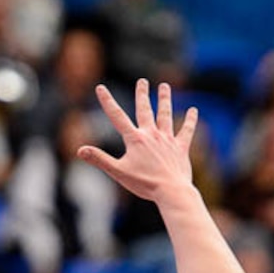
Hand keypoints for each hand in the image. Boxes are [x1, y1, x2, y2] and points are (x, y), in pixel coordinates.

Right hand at [77, 78, 197, 202]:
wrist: (171, 191)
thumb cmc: (144, 184)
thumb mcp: (118, 172)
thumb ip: (99, 159)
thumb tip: (80, 150)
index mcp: (134, 139)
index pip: (117, 116)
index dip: (107, 102)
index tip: (100, 88)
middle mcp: (151, 134)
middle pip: (145, 110)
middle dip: (142, 94)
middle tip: (142, 81)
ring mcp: (167, 140)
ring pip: (166, 115)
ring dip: (164, 100)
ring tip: (164, 87)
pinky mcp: (180, 148)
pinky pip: (186, 131)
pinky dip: (190, 120)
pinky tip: (194, 110)